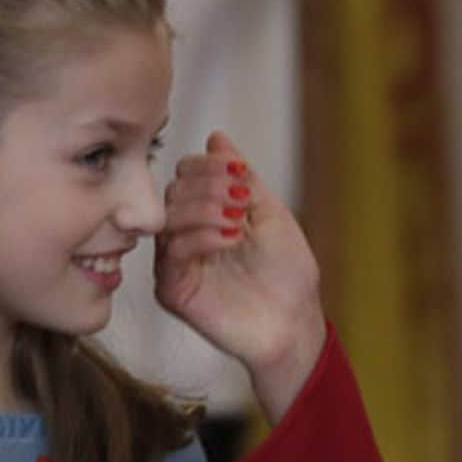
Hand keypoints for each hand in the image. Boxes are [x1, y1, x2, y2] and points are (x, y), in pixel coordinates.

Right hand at [158, 131, 325, 418]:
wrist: (294, 322)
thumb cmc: (288, 274)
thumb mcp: (271, 214)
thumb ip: (242, 178)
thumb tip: (217, 138)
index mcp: (207, 214)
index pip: (186, 174)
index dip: (208, 167)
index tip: (239, 174)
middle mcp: (187, 235)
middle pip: (173, 192)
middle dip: (207, 187)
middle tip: (241, 200)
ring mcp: (177, 263)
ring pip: (167, 218)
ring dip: (204, 209)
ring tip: (238, 222)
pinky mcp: (173, 290)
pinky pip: (170, 253)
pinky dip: (200, 237)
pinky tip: (230, 239)